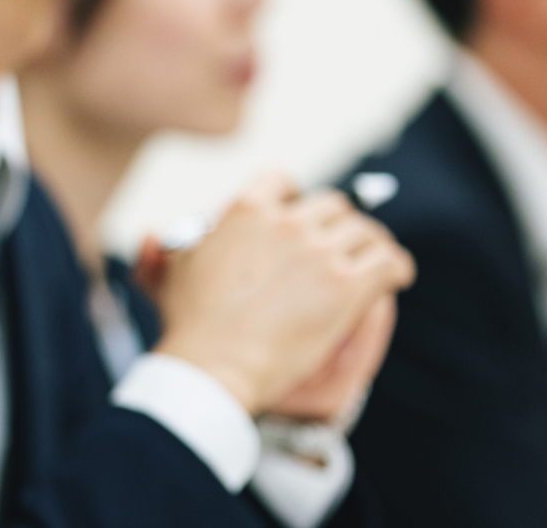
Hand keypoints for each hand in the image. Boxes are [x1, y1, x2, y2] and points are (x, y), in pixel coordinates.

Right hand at [145, 173, 413, 412]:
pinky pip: (389, 261)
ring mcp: (319, 252)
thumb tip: (149, 234)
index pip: (282, 180)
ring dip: (372, 247)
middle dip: (339, 226)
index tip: (302, 216)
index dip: (296, 197)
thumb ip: (158, 252)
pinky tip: (395, 278)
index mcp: (244, 210)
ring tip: (374, 265)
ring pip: (367, 232)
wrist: (213, 366)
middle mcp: (285, 222)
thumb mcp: (165, 279)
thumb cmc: (188, 328)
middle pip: (334, 206)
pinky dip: (397, 268)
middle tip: (342, 249)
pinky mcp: (346, 285)